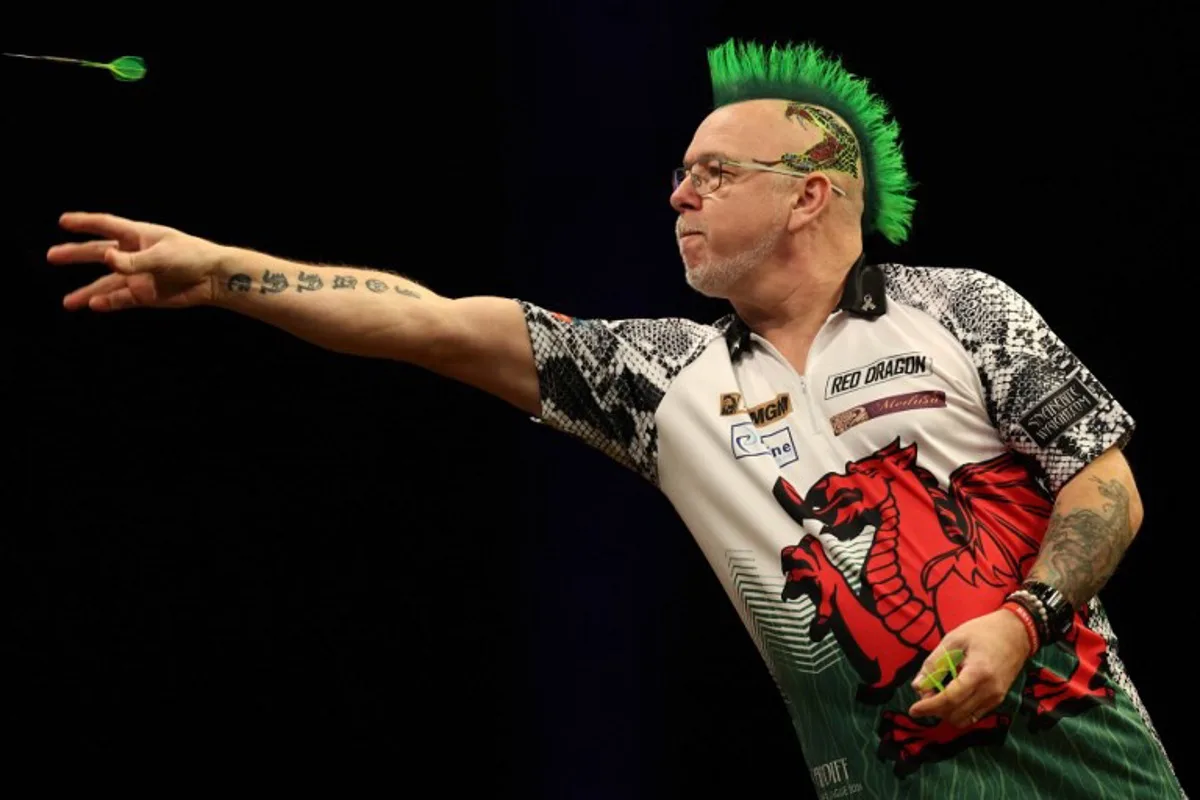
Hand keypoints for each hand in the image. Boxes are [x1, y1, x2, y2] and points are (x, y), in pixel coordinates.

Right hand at [48, 212, 227, 311]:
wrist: (213, 280)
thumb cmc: (192, 257)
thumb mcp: (162, 255)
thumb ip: (134, 260)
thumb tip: (106, 259)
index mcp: (138, 236)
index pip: (106, 226)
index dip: (85, 222)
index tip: (63, 220)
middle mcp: (134, 255)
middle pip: (98, 253)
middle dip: (75, 254)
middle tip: (52, 255)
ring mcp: (138, 276)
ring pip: (106, 284)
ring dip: (87, 292)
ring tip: (68, 303)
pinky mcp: (145, 294)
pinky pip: (121, 299)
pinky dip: (108, 303)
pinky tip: (93, 306)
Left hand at [908, 608, 1031, 726]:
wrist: (1017, 633)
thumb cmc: (983, 631)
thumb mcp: (954, 639)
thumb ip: (934, 663)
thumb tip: (918, 686)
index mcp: (978, 673)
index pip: (950, 699)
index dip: (929, 706)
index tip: (913, 709)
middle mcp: (989, 690)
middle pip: (956, 713)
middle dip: (935, 709)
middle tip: (924, 694)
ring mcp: (996, 697)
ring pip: (964, 719)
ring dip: (946, 713)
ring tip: (937, 694)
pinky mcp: (998, 699)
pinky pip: (974, 715)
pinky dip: (959, 711)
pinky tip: (951, 697)